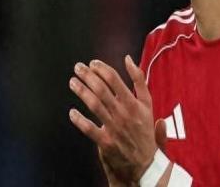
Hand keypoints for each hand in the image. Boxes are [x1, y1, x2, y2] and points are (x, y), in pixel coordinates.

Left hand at [69, 55, 156, 182]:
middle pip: (101, 89)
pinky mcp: (105, 142)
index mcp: (133, 102)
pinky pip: (89, 129)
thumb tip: (128, 59)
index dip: (101, 69)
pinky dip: (79, 120)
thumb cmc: (144, 127)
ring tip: (72, 82)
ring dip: (81, 92)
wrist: (145, 160)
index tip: (92, 63)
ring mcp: (114, 128)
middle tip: (78, 67)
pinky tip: (72, 112)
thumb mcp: (147, 102)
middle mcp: (123, 113)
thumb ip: (139, 79)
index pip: (114, 79)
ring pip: (94, 105)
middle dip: (88, 76)